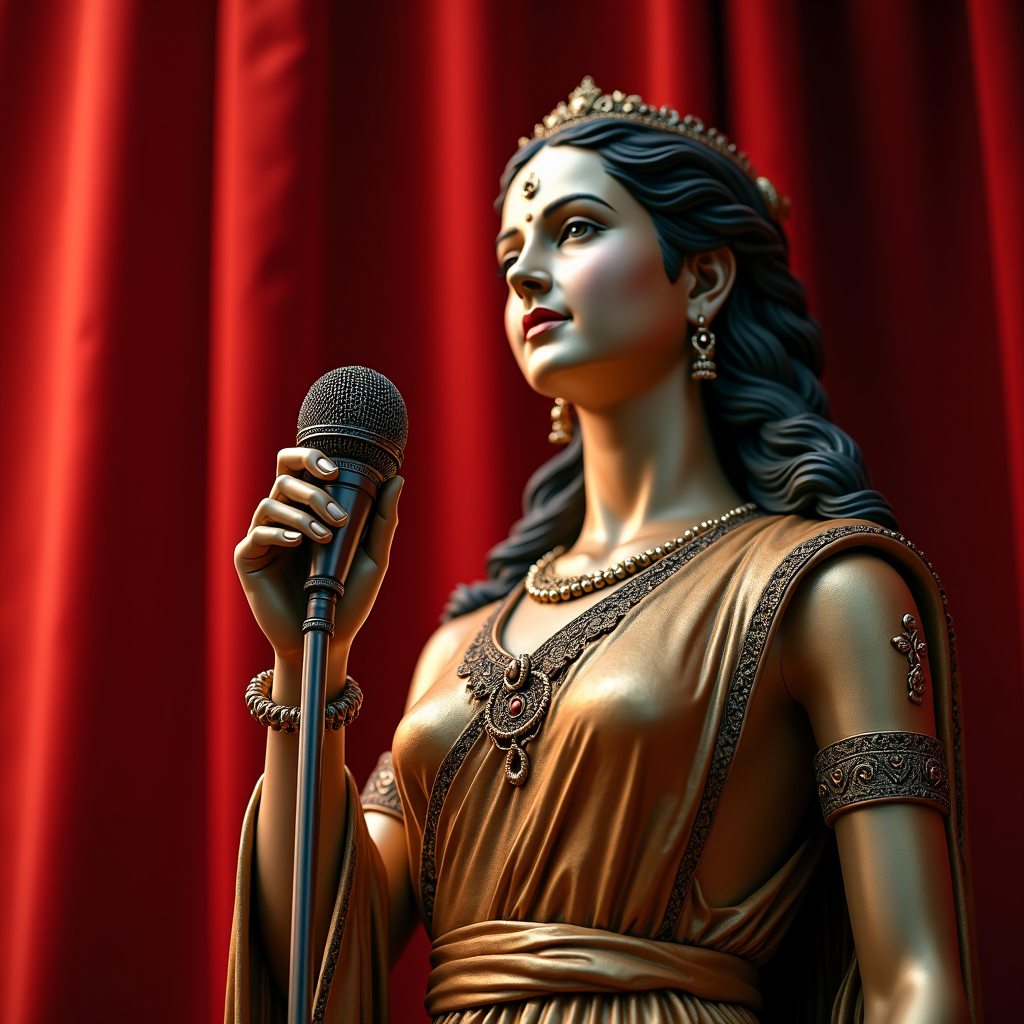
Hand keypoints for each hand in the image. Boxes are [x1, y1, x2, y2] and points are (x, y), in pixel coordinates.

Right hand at [234, 447, 402, 666]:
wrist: (329, 638)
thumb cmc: (349, 598)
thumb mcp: (372, 557)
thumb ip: (383, 521)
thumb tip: (397, 480)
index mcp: (310, 510)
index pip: (302, 468)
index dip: (312, 457)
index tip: (337, 471)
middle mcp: (285, 518)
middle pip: (283, 474)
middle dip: (310, 481)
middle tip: (336, 503)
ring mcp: (264, 537)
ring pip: (272, 502)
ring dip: (302, 513)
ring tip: (325, 536)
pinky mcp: (248, 559)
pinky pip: (257, 533)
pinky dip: (279, 533)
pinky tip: (299, 543)